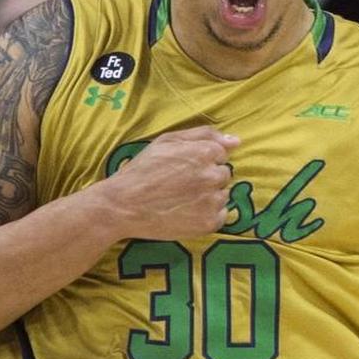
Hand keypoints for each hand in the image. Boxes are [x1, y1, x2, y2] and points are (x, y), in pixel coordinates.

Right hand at [94, 126, 239, 240]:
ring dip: (209, 196)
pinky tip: (187, 212)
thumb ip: (204, 135)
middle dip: (207, 177)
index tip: (184, 168)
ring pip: (223, 195)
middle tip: (181, 184)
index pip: (221, 154)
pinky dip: (208, 215)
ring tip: (182, 199)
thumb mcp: (168, 141)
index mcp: (205, 152)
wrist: (123, 205)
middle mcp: (213, 176)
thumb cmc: (143, 170)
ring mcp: (212, 201)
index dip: (202, 160)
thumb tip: (236, 141)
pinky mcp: (209, 223)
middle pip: (224, 174)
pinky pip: (221, 215)